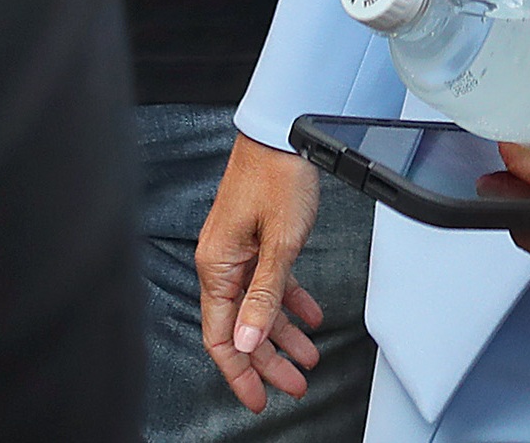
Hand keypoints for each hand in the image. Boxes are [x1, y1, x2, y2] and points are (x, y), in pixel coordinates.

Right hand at [194, 134, 329, 410]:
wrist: (284, 130)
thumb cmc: (278, 175)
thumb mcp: (280, 242)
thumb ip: (265, 295)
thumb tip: (249, 343)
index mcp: (218, 268)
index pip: (223, 337)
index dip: (240, 372)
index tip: (259, 399)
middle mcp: (224, 263)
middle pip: (243, 328)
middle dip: (269, 361)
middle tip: (295, 384)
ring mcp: (240, 250)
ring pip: (260, 307)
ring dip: (284, 334)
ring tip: (309, 358)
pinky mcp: (257, 237)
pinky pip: (271, 281)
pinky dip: (290, 300)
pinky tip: (310, 315)